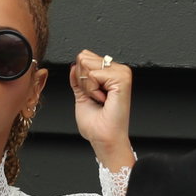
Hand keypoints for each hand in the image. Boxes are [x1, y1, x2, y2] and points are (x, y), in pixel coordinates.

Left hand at [69, 50, 133, 170]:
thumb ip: (77, 79)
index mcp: (111, 73)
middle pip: (84, 57)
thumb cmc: (96, 124)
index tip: (90, 94)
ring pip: (87, 64)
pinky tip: (102, 99)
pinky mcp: (122, 79)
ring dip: (87, 86)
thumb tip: (73, 65)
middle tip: (95, 97)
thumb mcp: (81, 95)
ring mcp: (122, 73)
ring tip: (99, 98)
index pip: (85, 56)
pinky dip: (92, 90)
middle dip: (82, 80)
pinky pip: (93, 74)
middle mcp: (119, 70)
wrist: (103, 138)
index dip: (79, 76)